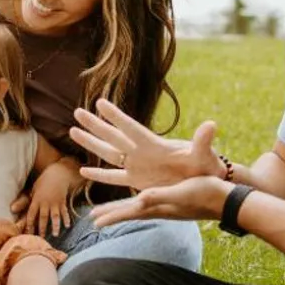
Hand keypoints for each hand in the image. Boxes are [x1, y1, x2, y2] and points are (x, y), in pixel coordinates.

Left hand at [23, 160, 78, 236]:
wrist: (57, 174)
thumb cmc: (43, 183)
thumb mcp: (32, 190)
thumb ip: (24, 201)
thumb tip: (11, 209)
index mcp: (36, 200)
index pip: (31, 214)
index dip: (29, 223)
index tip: (27, 233)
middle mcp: (45, 202)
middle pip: (43, 217)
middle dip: (42, 228)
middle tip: (40, 239)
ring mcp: (55, 202)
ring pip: (55, 215)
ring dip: (55, 225)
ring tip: (55, 235)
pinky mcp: (63, 202)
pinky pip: (64, 212)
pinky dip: (66, 219)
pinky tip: (67, 226)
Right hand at [71, 99, 224, 191]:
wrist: (206, 182)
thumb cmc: (207, 167)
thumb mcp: (204, 155)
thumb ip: (202, 142)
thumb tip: (211, 125)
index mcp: (154, 145)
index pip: (131, 128)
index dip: (116, 116)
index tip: (100, 102)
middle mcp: (142, 152)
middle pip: (113, 137)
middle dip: (95, 125)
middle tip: (77, 112)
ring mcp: (138, 166)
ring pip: (108, 154)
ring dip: (91, 144)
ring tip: (72, 130)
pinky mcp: (138, 180)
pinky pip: (114, 177)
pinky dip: (98, 175)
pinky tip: (83, 172)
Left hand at [90, 177, 231, 228]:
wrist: (228, 199)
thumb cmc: (206, 193)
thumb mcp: (181, 192)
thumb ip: (160, 195)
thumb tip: (140, 198)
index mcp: (158, 207)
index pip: (129, 212)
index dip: (111, 215)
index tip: (93, 221)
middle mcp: (161, 208)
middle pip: (130, 212)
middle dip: (112, 214)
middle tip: (93, 218)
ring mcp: (168, 206)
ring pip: (140, 208)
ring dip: (124, 209)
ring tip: (110, 211)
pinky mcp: (176, 201)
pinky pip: (152, 202)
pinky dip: (141, 201)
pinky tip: (141, 201)